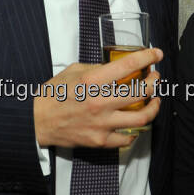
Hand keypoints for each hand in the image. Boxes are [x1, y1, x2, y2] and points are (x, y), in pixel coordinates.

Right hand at [33, 47, 161, 147]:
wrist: (37, 121)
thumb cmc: (53, 95)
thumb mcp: (73, 71)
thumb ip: (96, 69)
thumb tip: (117, 69)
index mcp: (93, 81)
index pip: (129, 65)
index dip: (148, 57)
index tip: (156, 54)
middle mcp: (101, 102)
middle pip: (142, 91)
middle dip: (154, 82)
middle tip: (155, 78)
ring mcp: (102, 123)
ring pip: (142, 117)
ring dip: (153, 107)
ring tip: (154, 100)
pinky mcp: (100, 140)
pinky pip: (127, 138)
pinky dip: (134, 131)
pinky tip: (134, 124)